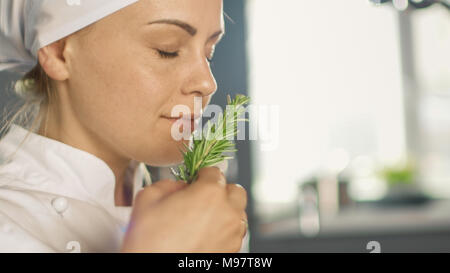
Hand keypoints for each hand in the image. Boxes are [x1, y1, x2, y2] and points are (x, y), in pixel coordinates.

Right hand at [121, 167, 247, 252]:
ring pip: (238, 213)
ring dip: (225, 210)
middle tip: (202, 198)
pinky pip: (234, 233)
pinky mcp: (232, 251)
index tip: (194, 181)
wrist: (153, 272)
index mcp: (209, 193)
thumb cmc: (150, 242)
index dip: (201, 174)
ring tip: (204, 218)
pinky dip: (224, 230)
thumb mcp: (147, 198)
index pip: (214, 171)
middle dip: (220, 190)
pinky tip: (205, 234)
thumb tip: (178, 186)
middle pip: (235, 190)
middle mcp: (227, 212)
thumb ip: (168, 183)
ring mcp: (232, 234)